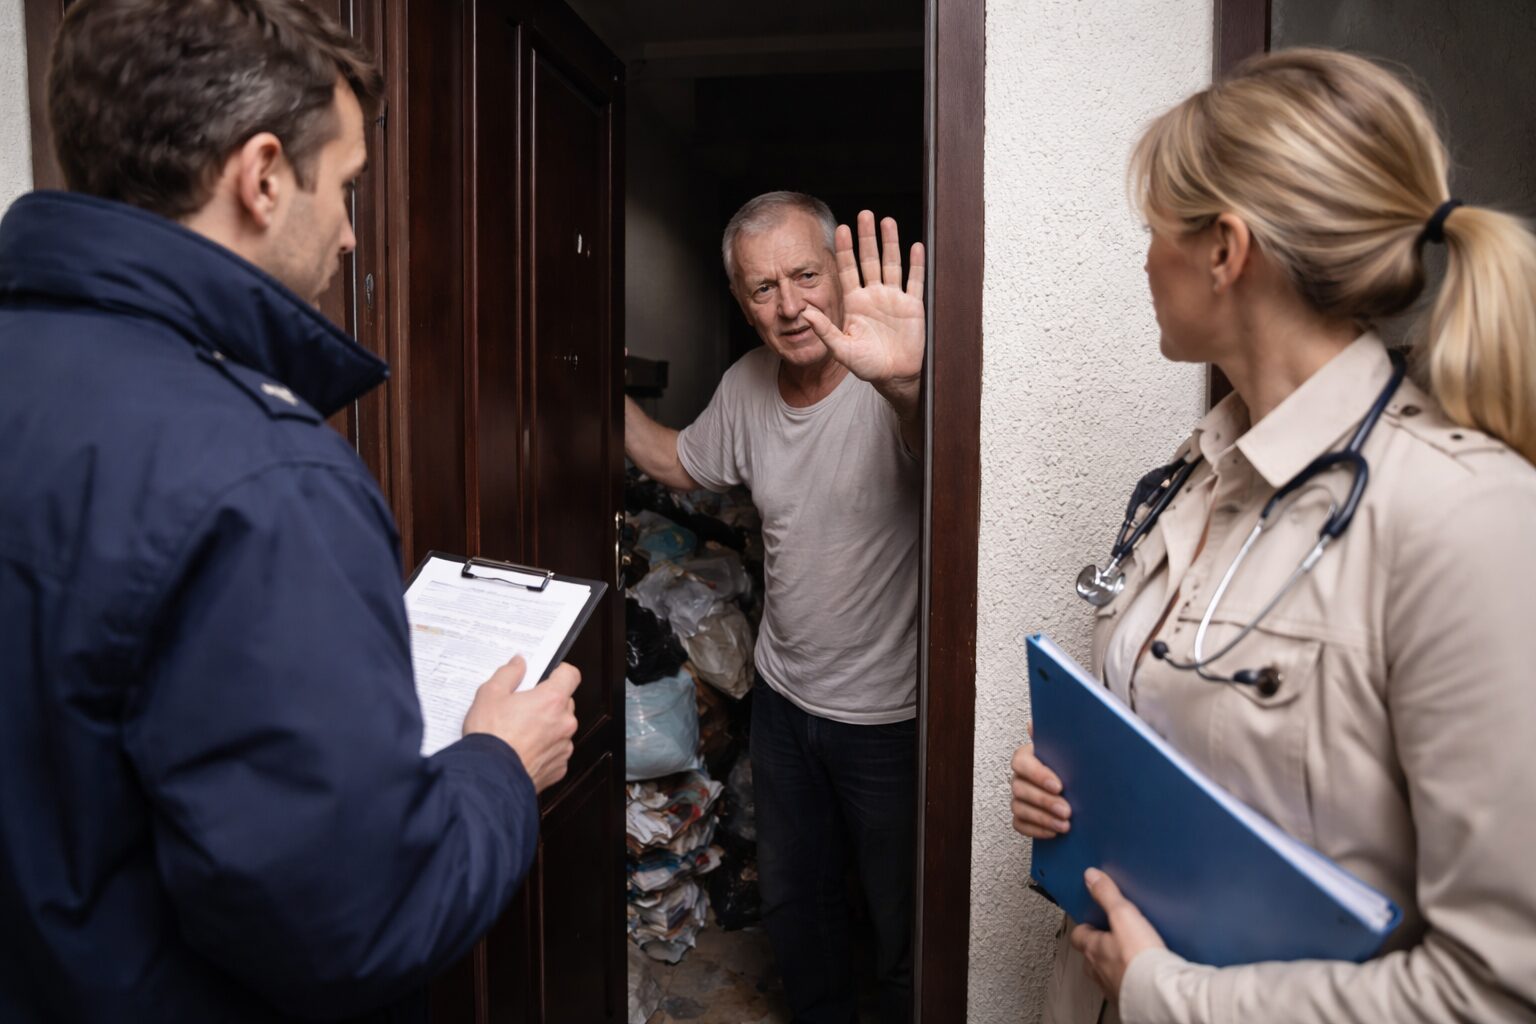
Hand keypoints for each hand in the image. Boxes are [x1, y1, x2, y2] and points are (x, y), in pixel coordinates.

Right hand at [462, 657, 580, 792]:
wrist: (489, 778)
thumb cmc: (491, 738)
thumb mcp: (490, 694)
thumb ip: (509, 673)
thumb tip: (518, 664)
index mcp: (552, 700)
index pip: (571, 675)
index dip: (559, 672)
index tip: (549, 675)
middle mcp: (564, 723)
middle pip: (564, 702)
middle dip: (547, 702)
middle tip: (523, 707)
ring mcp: (564, 747)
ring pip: (560, 728)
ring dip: (546, 727)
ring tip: (519, 732)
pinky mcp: (559, 768)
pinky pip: (555, 752)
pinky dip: (544, 750)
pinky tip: (523, 750)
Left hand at [803, 211, 925, 389]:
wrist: (894, 376)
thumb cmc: (867, 365)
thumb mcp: (842, 350)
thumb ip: (825, 330)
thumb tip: (805, 313)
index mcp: (855, 302)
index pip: (848, 269)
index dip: (844, 250)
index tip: (840, 229)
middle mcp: (873, 295)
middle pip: (869, 259)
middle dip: (867, 237)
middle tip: (865, 214)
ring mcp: (894, 298)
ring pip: (891, 264)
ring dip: (890, 243)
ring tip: (887, 222)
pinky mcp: (913, 306)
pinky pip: (914, 281)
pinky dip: (916, 264)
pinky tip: (915, 247)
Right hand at [1011, 721, 1071, 837]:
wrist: (1080, 788)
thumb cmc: (1072, 766)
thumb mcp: (1069, 750)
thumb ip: (1057, 738)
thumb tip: (1034, 724)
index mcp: (1027, 756)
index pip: (1022, 763)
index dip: (1038, 775)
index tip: (1059, 786)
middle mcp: (1019, 776)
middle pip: (1020, 788)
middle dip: (1045, 801)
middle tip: (1067, 810)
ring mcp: (1018, 797)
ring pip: (1020, 808)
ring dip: (1043, 818)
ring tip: (1065, 825)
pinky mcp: (1021, 816)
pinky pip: (1020, 825)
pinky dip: (1037, 830)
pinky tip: (1054, 832)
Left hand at [1070, 868, 1166, 1002]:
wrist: (1159, 993)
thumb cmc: (1139, 958)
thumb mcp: (1123, 915)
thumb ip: (1108, 895)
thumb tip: (1092, 877)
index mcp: (1094, 949)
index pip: (1079, 936)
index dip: (1084, 927)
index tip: (1090, 921)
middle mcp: (1098, 971)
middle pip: (1091, 957)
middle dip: (1098, 948)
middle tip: (1110, 939)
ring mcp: (1113, 988)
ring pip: (1106, 974)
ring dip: (1114, 966)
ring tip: (1128, 958)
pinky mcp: (1130, 1001)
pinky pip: (1125, 988)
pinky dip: (1130, 981)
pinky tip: (1143, 976)